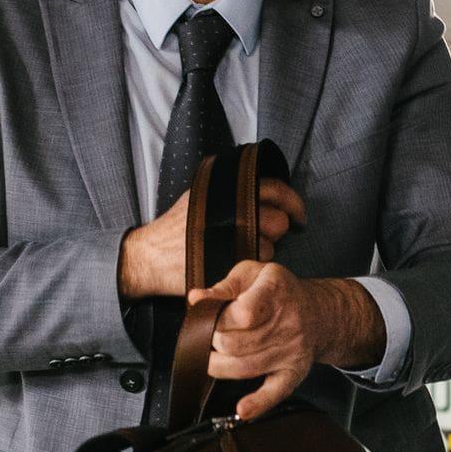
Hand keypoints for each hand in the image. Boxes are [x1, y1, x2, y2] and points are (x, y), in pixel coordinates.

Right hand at [117, 178, 307, 299]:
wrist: (150, 256)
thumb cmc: (175, 228)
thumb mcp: (200, 195)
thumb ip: (229, 189)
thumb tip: (259, 186)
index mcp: (229, 191)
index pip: (276, 189)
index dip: (294, 202)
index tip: (299, 216)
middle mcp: (234, 211)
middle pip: (278, 221)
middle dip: (277, 230)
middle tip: (266, 236)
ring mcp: (233, 239)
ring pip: (271, 246)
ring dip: (264, 250)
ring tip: (242, 250)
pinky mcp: (230, 262)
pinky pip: (257, 264)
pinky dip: (252, 265)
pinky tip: (236, 263)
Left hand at [189, 263, 384, 419]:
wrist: (318, 312)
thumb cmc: (280, 291)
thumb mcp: (252, 274)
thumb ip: (223, 286)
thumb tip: (196, 299)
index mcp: (275, 292)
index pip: (241, 314)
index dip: (218, 319)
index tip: (210, 317)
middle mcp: (287, 323)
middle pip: (235, 344)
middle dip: (213, 341)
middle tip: (211, 334)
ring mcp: (291, 350)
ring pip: (243, 367)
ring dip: (218, 364)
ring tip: (213, 355)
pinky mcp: (293, 371)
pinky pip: (275, 392)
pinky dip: (258, 403)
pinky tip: (243, 409)